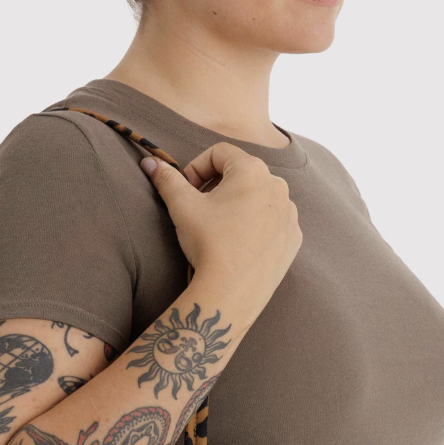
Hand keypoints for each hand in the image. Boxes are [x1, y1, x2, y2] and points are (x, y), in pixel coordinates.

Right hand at [140, 142, 301, 311]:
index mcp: (252, 170)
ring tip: (220, 228)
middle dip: (218, 186)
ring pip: (260, 197)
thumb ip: (167, 179)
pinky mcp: (293, 238)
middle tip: (202, 209)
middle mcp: (278, 186)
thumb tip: (150, 163)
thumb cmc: (208, 243)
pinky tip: (239, 244)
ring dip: (239, 205)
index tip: (188, 190)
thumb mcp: (182, 207)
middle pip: (242, 173)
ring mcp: (289, 213)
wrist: (231, 291)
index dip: (197, 167)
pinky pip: (274, 222)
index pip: (220, 152)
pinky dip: (257, 226)